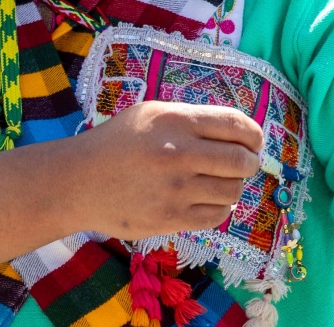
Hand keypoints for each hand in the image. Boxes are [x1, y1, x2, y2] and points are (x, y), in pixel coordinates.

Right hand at [74, 101, 263, 239]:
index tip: (254, 140)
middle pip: (242, 161)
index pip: (236, 125)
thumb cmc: (117, 142)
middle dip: (249, 161)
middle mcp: (179, 154)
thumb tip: (237, 134)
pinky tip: (207, 198)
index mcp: (175, 120)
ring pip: (232, 191)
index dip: (254, 134)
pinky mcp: (172, 219)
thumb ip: (191, 120)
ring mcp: (176, 190)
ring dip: (233, 185)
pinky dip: (220, 207)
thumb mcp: (151, 114)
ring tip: (218, 180)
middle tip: (243, 162)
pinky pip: (217, 216)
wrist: (79, 181)